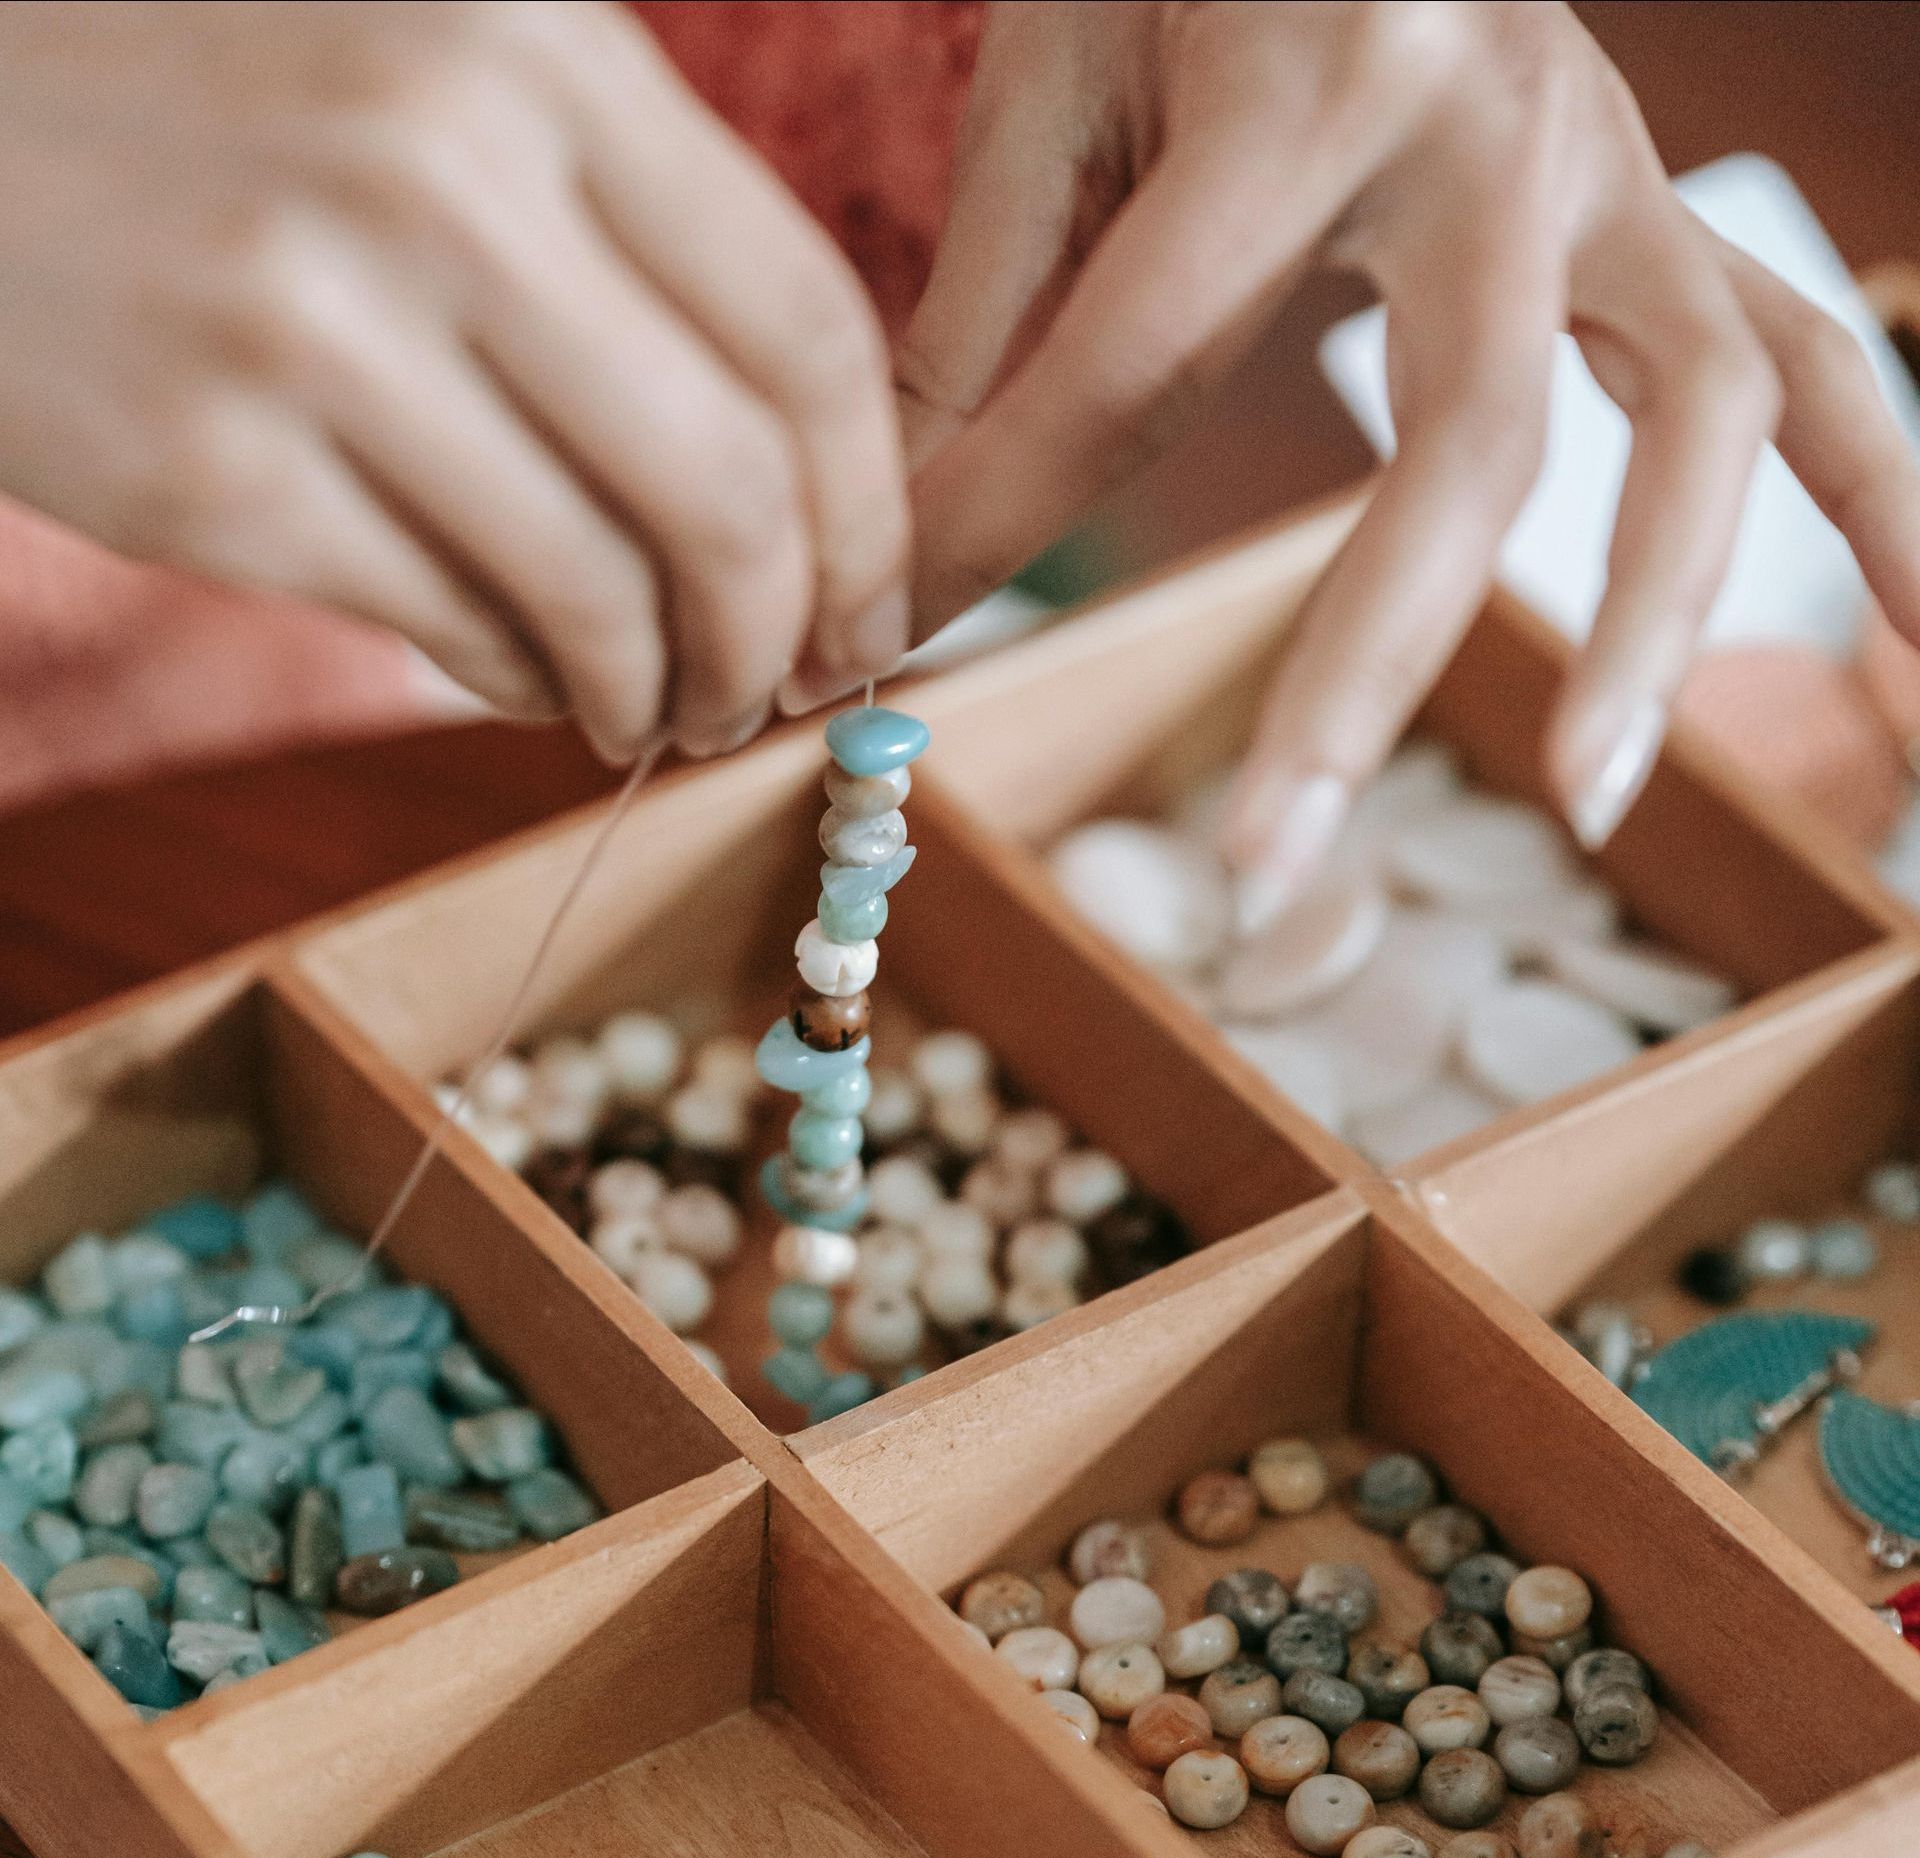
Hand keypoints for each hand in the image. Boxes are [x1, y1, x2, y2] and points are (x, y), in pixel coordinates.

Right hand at [0, 1, 908, 763]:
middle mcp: (435, 169)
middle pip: (732, 488)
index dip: (873, 510)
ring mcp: (310, 322)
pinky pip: (454, 629)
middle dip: (782, 634)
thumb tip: (792, 484)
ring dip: (659, 688)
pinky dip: (529, 684)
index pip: (806, 328)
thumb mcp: (438, 77)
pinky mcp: (207, 469)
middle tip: (772, 688)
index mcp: (534, 46)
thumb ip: (618, 236)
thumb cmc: (219, 107)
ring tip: (653, 706)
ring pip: (602, 590)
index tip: (877, 605)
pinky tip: (533, 679)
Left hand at [902, 1, 1919, 923]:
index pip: (1135, 368)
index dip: (994, 530)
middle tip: (1268, 867)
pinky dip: (1885, 505)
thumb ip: (988, 311)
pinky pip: (1815, 365)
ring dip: (1661, 627)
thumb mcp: (1056, 74)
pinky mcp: (1670, 215)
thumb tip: (890, 564)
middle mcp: (1502, 122)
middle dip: (1360, 669)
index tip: (877, 660)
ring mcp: (1619, 170)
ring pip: (1706, 420)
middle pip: (1472, 441)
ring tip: (1593, 806)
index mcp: (1307, 68)